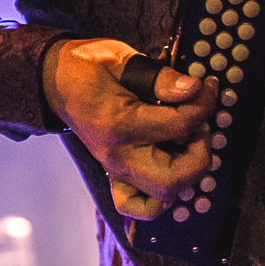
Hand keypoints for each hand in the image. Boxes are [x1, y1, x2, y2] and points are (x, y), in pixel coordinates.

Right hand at [42, 37, 217, 220]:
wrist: (55, 82)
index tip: (209, 87)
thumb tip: (194, 89)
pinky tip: (170, 169)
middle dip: (201, 154)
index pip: (178, 126)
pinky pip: (138, 206)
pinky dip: (160, 199)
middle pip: (174, 178)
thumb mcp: (121, 59)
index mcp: (119, 123)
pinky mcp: (115, 175)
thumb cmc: (87, 66)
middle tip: (201, 125)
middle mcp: (118, 155)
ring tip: (189, 144)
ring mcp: (116, 170)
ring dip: (186, 174)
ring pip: (162, 197)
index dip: (203, 105)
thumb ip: (159, 77)